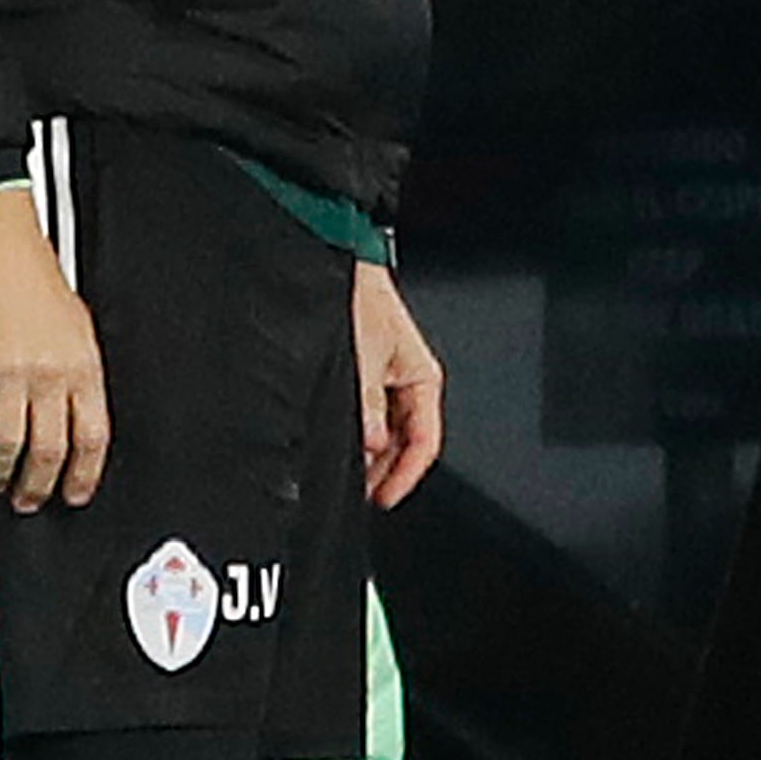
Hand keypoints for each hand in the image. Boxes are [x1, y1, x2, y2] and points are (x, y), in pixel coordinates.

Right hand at [0, 188, 107, 508]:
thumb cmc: (36, 278)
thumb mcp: (78, 326)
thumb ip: (77, 371)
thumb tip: (77, 410)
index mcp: (83, 367)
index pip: (93, 437)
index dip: (85, 475)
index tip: (75, 495)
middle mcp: (51, 376)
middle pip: (50, 450)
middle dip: (38, 485)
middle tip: (28, 502)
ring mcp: (11, 374)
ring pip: (8, 446)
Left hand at [354, 261, 443, 507]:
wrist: (338, 260)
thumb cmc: (359, 295)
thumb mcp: (363, 355)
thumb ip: (367, 404)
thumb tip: (369, 443)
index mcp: (423, 377)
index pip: (424, 442)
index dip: (405, 476)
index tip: (382, 499)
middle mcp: (408, 382)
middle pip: (404, 443)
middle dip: (383, 469)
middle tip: (359, 491)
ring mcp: (388, 379)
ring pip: (384, 432)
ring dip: (367, 452)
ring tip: (343, 469)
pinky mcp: (366, 374)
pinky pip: (367, 416)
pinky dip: (355, 432)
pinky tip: (336, 439)